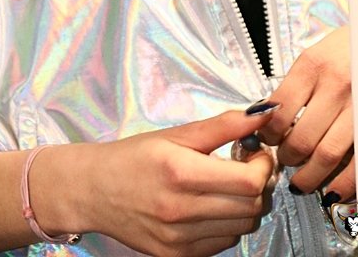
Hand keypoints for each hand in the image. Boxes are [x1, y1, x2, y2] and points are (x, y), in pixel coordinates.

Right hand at [72, 108, 276, 256]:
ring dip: (245, 206)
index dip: (263, 165)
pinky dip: (227, 224)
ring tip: (226, 186)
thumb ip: (223, 125)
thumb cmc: (134, 157)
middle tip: (244, 166)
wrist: (94, 191)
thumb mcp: (176, 133)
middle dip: (258, 184)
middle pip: (251, 207)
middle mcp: (182, 211)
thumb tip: (262, 114)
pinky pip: (223, 243)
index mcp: (181, 173)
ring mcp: (180, 240)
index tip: (256, 152)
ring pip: (242, 228)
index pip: (249, 182)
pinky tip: (211, 206)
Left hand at [258, 0, 357, 199]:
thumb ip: (303, 80)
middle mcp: (334, 84)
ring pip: (326, 156)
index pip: (278, 109)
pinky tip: (334, 189)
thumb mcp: (326, 49)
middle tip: (286, 163)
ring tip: (303, 182)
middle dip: (287, 159)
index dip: (268, 134)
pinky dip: (344, 183)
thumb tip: (275, 111)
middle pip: (300, 138)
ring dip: (310, 178)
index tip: (268, 142)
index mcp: (313, 63)